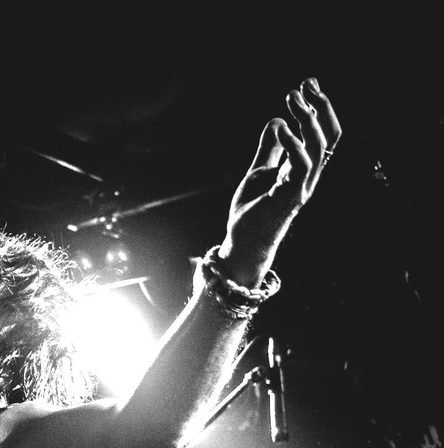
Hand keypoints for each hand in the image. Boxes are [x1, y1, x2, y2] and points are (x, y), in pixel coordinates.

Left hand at [221, 77, 341, 284]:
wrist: (242, 242)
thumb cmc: (251, 211)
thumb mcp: (259, 171)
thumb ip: (269, 149)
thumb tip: (277, 120)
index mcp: (304, 169)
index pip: (324, 135)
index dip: (320, 108)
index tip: (308, 83)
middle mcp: (308, 177)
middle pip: (327, 137)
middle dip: (320, 108)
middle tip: (304, 85)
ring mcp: (301, 187)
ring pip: (318, 148)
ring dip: (307, 120)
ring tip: (292, 98)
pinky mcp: (288, 197)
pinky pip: (300, 167)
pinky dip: (293, 145)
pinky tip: (282, 127)